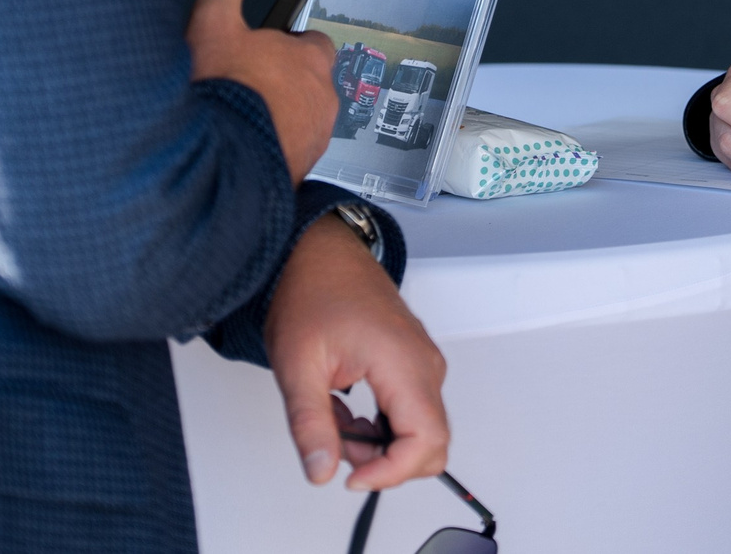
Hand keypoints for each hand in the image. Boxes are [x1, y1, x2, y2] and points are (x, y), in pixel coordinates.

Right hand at [185, 0, 337, 180]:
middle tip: (242, 87)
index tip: (262, 50)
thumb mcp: (212, 23)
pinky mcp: (298, 172)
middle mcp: (322, 100)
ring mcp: (314, 141)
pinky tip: (236, 149)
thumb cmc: (221, 93)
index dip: (288, 45)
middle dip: (280, 85)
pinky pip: (286, 155)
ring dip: (274, 120)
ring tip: (235, 121)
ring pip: (298, 123)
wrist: (216, 167)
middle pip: (306, 85)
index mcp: (311, 60)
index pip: (315, 43)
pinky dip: (267, 151)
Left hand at [267, 215, 448, 490]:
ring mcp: (423, 361)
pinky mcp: (415, 361)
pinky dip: (383, 425)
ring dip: (380, 443)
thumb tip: (321, 472)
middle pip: (432, 442)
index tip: (352, 478)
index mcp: (402, 362)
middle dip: (386, 460)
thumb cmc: (312, 294)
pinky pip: (413, 410)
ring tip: (334, 419)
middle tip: (338, 443)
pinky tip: (347, 409)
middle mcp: (424, 364)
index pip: (426, 440)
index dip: (391, 473)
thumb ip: (311, 426)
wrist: (319, 253)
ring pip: (422, 429)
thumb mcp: (297, 366)